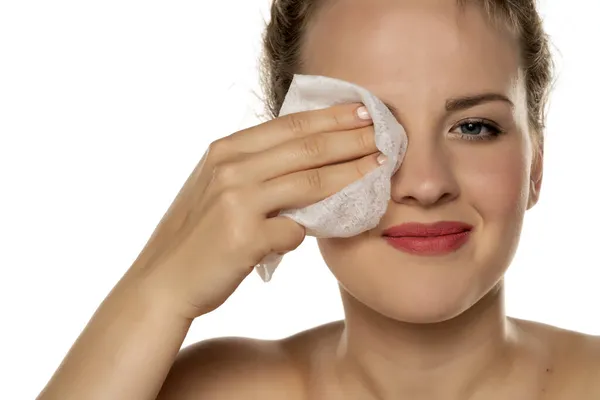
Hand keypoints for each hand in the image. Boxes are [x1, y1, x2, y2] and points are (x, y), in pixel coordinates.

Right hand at [130, 103, 381, 318]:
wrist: (162, 280)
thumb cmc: (195, 235)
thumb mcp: (216, 187)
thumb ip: (254, 169)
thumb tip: (305, 164)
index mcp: (224, 151)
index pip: (288, 125)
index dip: (330, 118)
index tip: (362, 114)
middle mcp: (230, 169)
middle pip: (305, 148)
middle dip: (351, 139)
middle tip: (385, 135)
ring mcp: (236, 202)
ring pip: (309, 183)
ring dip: (351, 174)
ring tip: (380, 168)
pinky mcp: (244, 239)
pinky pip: (294, 230)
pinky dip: (314, 229)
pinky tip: (329, 228)